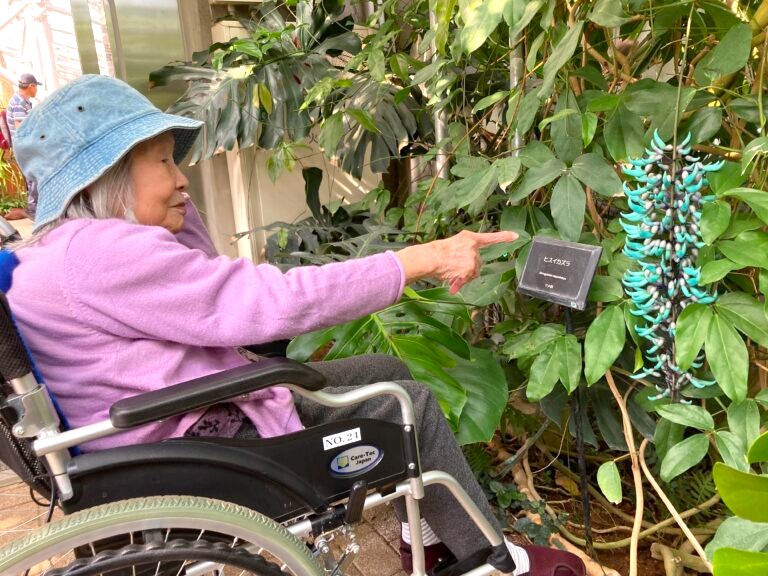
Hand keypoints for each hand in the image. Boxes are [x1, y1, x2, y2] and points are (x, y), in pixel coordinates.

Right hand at [395, 230, 518, 293]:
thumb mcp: (451, 245)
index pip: (490, 238)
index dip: (503, 237)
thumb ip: (461, 254)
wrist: (430, 258)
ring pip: (473, 272)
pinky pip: (467, 279)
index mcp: (468, 237)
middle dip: (469, 268)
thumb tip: (463, 273)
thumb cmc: (435, 252)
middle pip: (477, 262)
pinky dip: (459, 283)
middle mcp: (473, 247)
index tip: (516, 236)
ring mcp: (472, 258)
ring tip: (450, 275)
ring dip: (463, 276)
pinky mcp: (470, 269)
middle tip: (454, 270)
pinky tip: (452, 286)